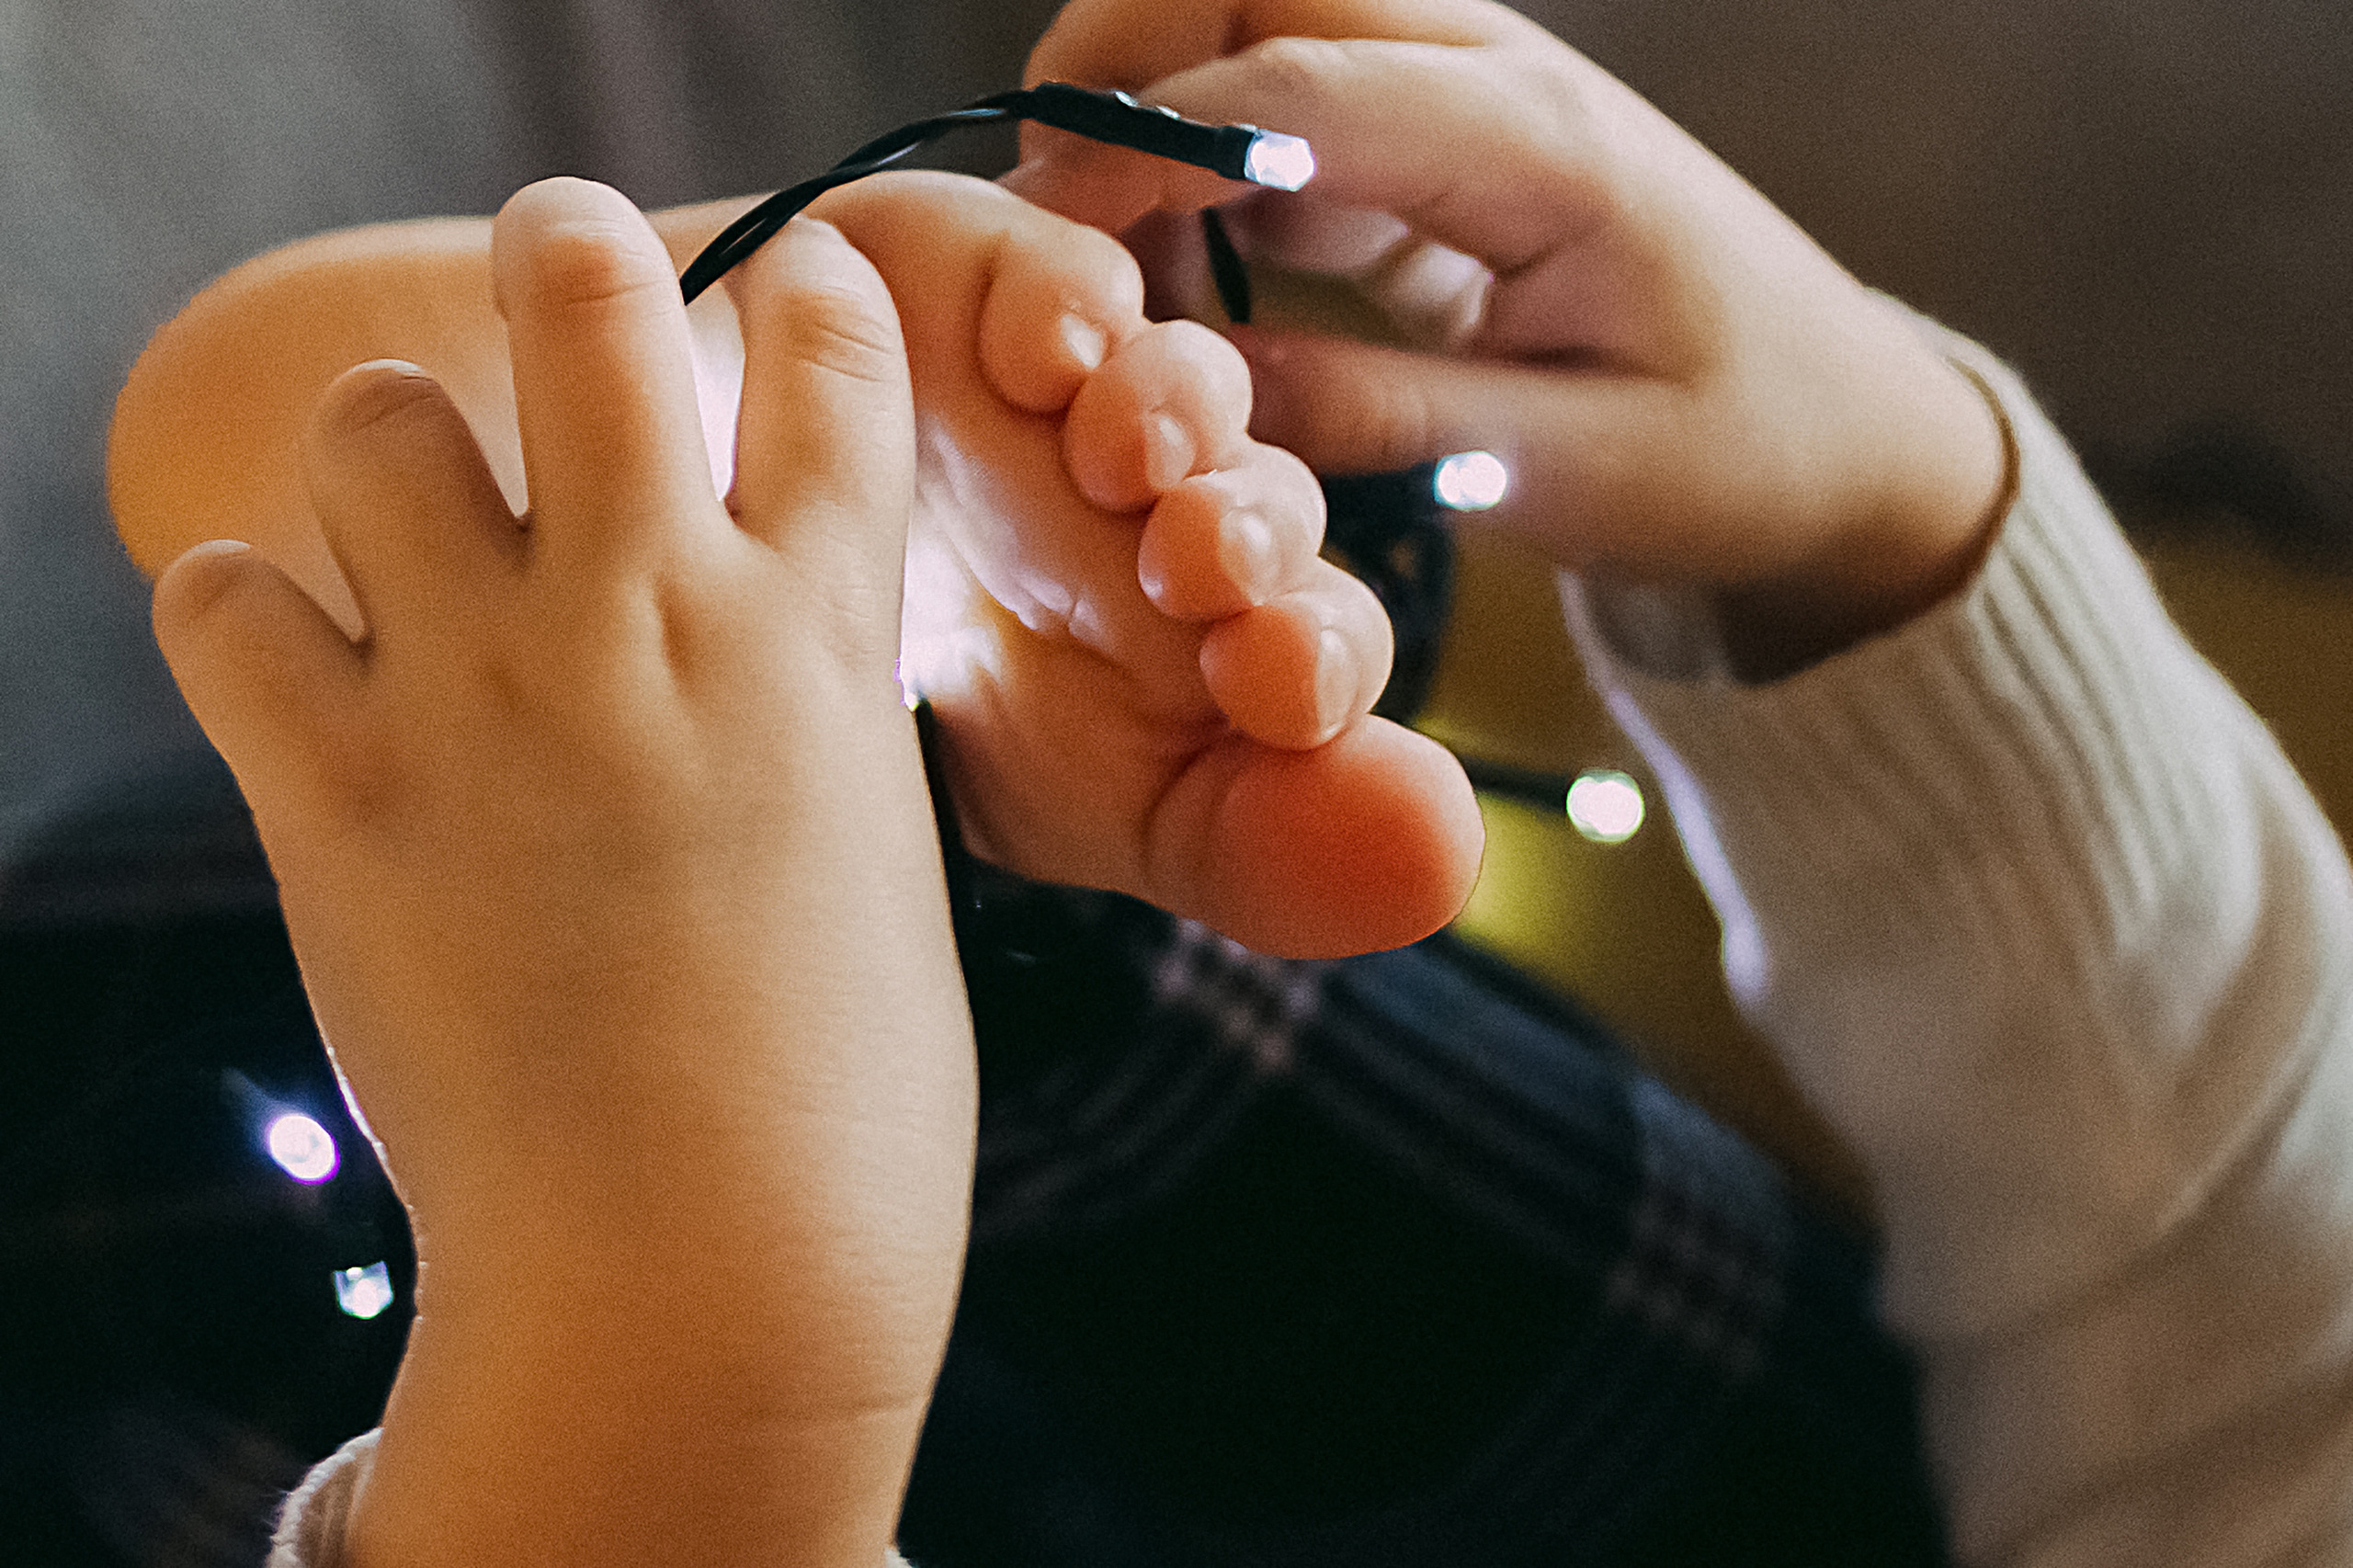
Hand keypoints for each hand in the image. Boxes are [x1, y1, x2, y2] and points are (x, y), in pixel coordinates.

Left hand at [151, 179, 968, 1567]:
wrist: (703, 1265)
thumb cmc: (832, 1086)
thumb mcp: (863, 845)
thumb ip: (790, 701)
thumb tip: (717, 620)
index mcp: (819, 635)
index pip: (831, 353)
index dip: (802, 286)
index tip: (777, 289)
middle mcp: (652, 618)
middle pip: (586, 292)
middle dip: (568, 247)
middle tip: (560, 271)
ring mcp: (489, 692)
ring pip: (376, 419)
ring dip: (391, 457)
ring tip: (412, 544)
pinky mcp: (339, 789)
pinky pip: (219, 600)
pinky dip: (247, 617)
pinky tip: (305, 677)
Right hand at [806, 173, 1480, 956]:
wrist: (695, 604)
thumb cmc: (908, 715)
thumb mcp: (1078, 817)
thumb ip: (1258, 848)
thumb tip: (1439, 869)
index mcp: (1217, 646)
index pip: (1319, 642)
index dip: (1315, 656)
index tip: (1277, 687)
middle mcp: (1178, 513)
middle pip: (1262, 501)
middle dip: (1250, 529)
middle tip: (1204, 564)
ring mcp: (1092, 397)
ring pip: (1181, 379)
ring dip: (1176, 408)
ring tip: (1126, 451)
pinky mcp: (995, 278)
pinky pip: (1061, 268)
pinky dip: (1066, 297)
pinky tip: (1048, 353)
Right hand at [1009, 0, 2009, 675]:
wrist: (1841, 421)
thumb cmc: (1733, 453)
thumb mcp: (1573, 476)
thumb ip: (1387, 419)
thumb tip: (1202, 382)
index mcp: (1541, 150)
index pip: (1300, 94)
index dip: (1148, 147)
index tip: (1049, 236)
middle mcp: (1495, 75)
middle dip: (1121, 57)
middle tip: (1050, 210)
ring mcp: (1465, 86)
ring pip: (1256, 9)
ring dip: (1150, 97)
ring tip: (1113, 261)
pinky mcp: (1439, 129)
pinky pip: (1282, 93)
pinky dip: (1198, 154)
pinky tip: (1184, 271)